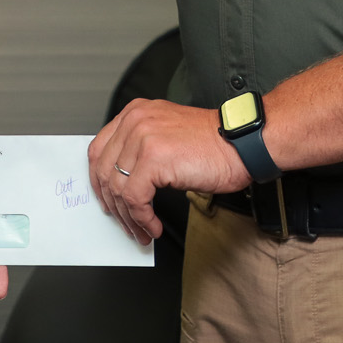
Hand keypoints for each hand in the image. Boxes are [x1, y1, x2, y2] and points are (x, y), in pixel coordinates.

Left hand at [89, 98, 251, 243]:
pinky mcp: (153, 158)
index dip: (99, 181)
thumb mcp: (167, 135)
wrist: (244, 143)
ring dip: (129, 217)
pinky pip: (134, 198)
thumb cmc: (214, 144)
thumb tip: (124, 182)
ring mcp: (143, 137)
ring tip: (142, 230)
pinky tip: (153, 225)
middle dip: (112, 204)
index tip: (108, 201)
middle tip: (125, 223)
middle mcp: (135, 121)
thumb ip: (141, 149)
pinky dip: (142, 218)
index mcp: (135, 113)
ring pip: (117, 188)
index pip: (99, 150)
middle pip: (102, 170)